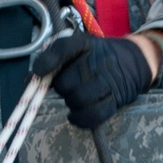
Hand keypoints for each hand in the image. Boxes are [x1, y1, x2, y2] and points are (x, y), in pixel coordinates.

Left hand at [32, 32, 152, 128]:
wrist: (133, 61)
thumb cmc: (96, 56)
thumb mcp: (77, 48)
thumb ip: (53, 59)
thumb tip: (29, 81)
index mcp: (84, 43)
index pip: (63, 48)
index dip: (48, 62)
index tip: (39, 72)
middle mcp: (97, 60)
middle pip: (66, 82)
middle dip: (60, 88)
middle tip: (65, 87)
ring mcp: (108, 81)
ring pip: (78, 99)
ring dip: (70, 103)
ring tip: (73, 99)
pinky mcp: (116, 100)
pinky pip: (94, 114)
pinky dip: (81, 119)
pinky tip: (75, 115)